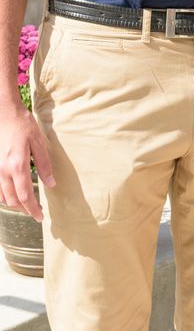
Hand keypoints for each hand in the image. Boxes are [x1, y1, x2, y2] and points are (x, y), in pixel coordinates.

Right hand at [0, 103, 54, 221]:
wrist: (4, 113)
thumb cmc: (23, 125)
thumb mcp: (39, 142)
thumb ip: (44, 165)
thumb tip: (51, 184)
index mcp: (18, 166)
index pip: (25, 196)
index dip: (33, 209)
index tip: (40, 218)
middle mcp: (3, 171)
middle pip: (13, 200)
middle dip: (25, 209)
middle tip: (36, 213)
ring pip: (3, 197)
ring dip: (15, 204)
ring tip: (27, 205)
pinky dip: (5, 196)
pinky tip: (14, 194)